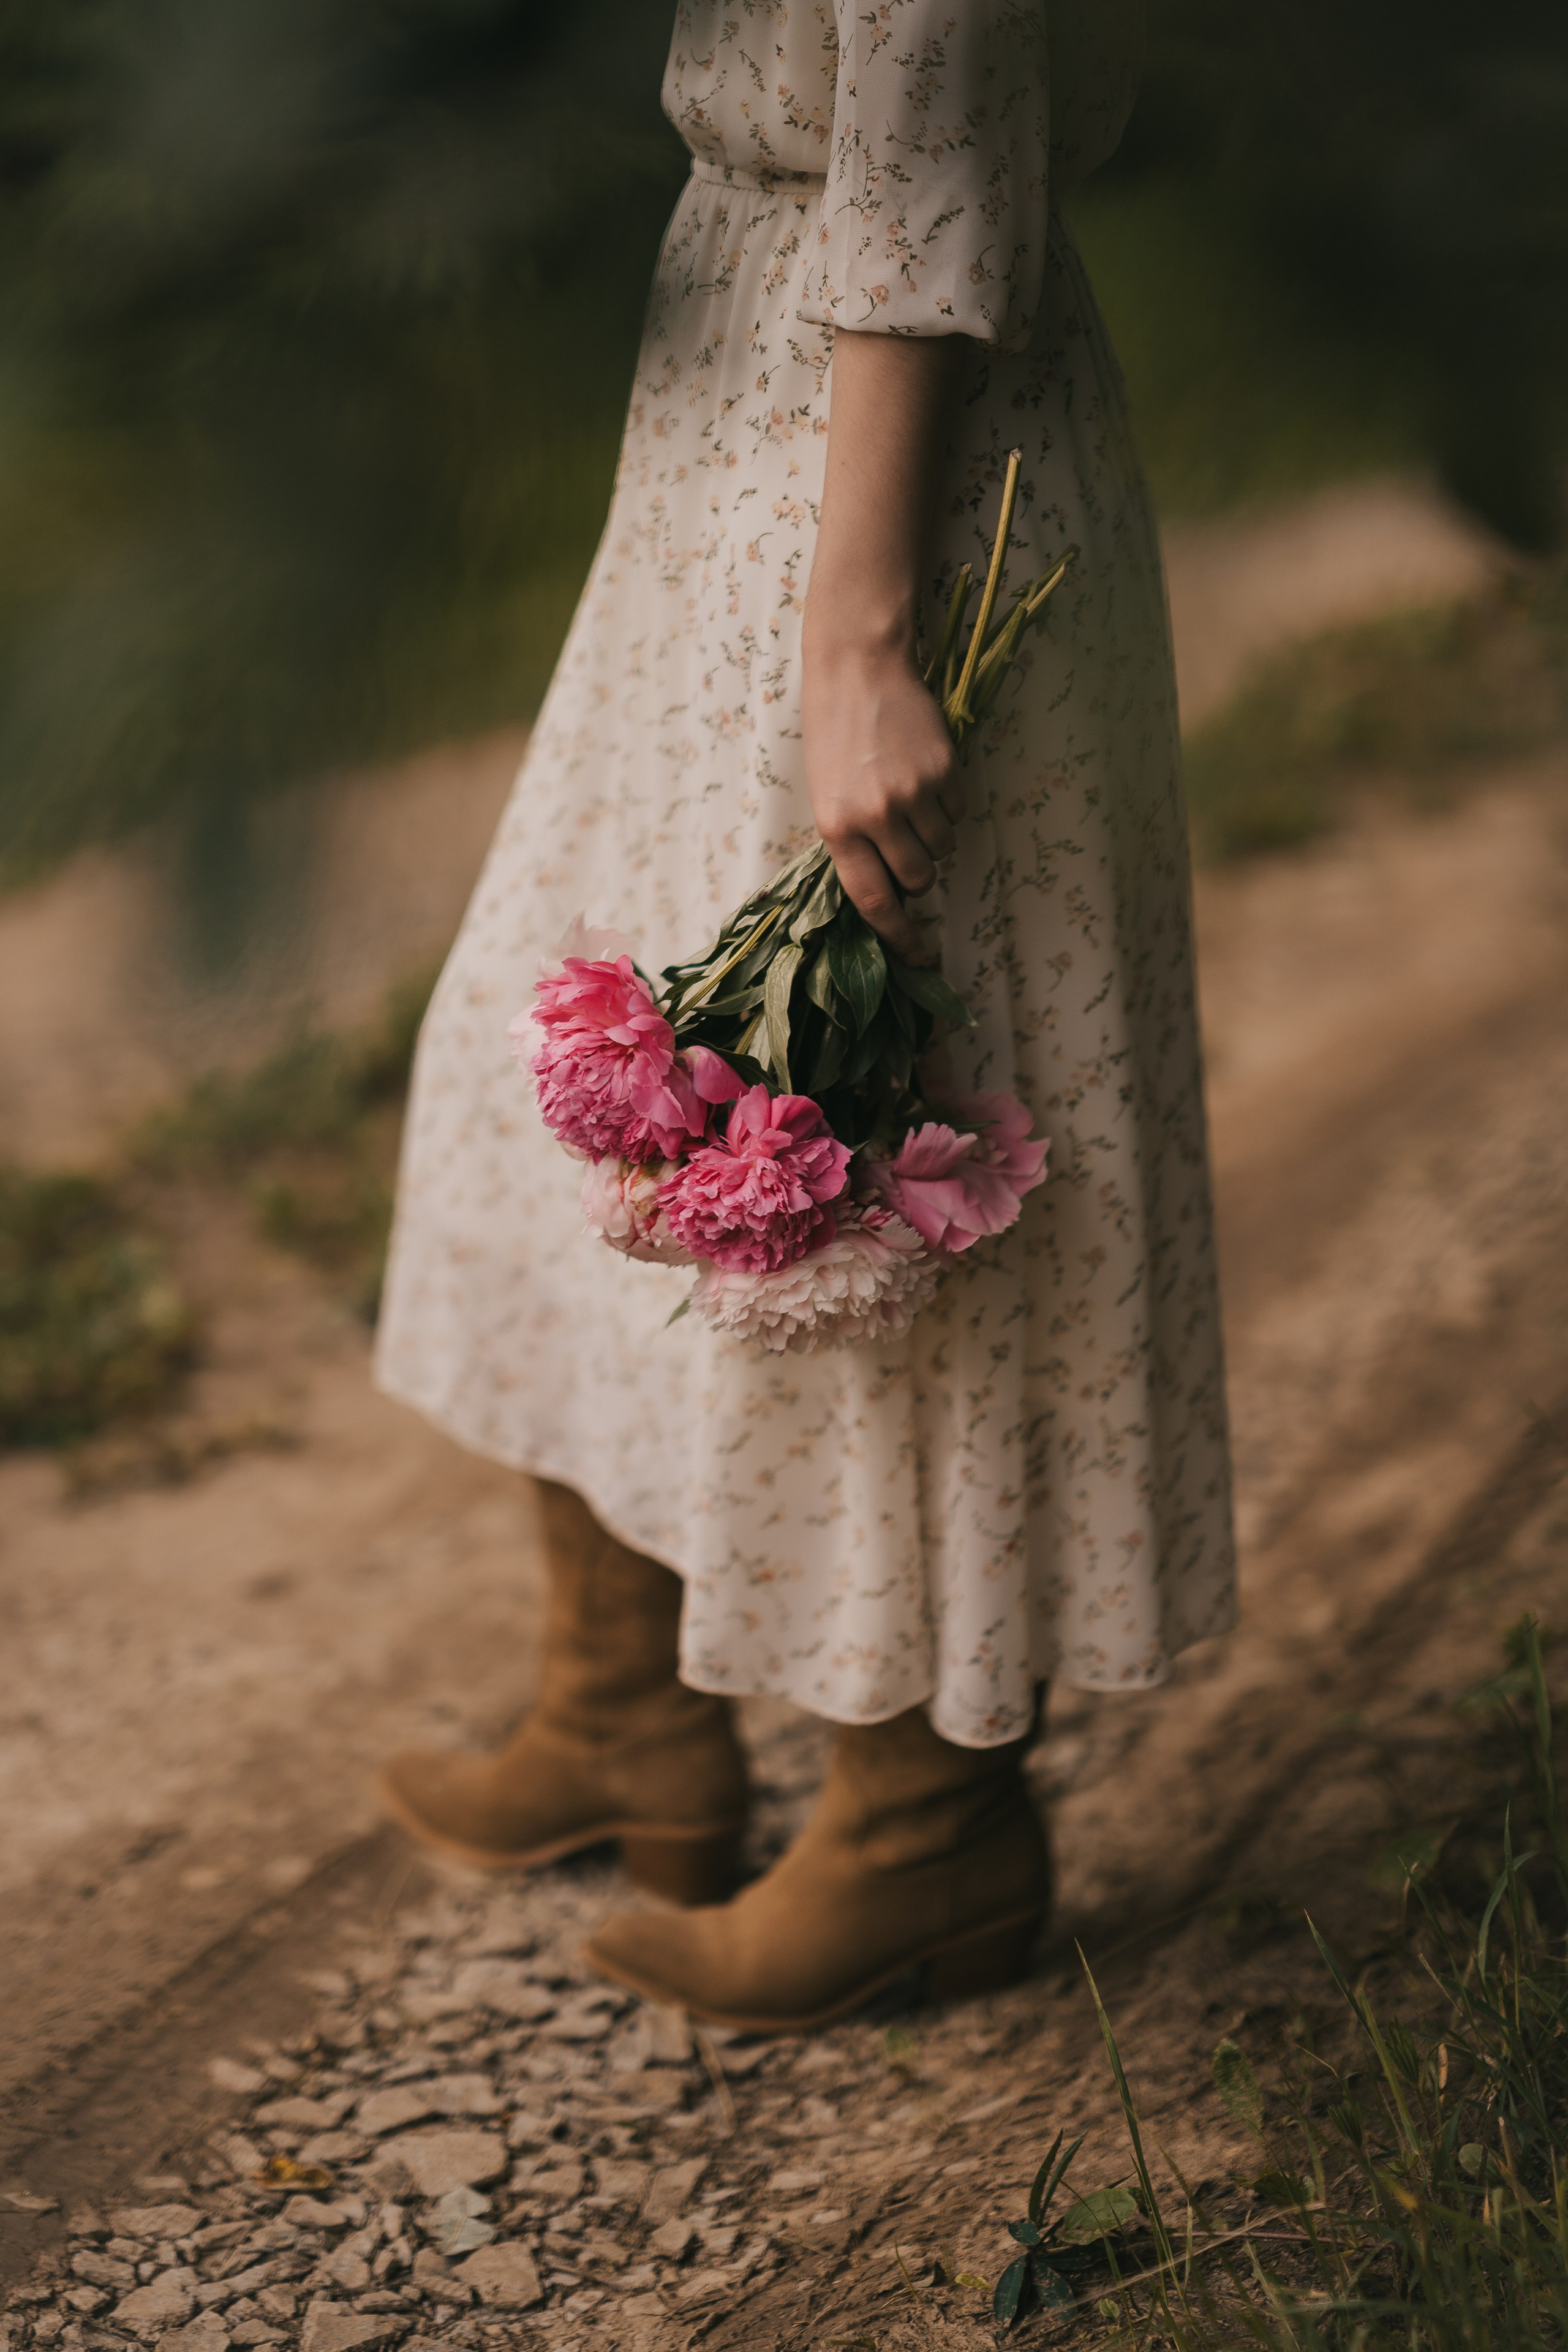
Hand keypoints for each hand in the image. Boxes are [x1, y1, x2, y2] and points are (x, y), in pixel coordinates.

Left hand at [801, 625, 961, 960]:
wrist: (859, 666)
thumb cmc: (834, 733)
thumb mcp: (827, 794)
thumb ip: (853, 844)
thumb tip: (888, 892)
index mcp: (837, 827)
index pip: (873, 902)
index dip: (899, 937)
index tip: (917, 957)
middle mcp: (876, 816)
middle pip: (918, 879)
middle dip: (917, 873)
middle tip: (906, 842)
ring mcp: (914, 793)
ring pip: (943, 848)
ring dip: (933, 835)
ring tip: (910, 795)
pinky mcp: (945, 771)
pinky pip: (959, 811)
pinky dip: (948, 803)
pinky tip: (925, 772)